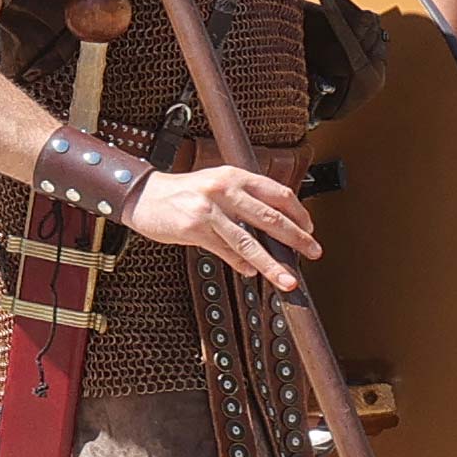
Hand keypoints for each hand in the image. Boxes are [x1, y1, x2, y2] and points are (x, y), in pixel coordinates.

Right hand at [124, 161, 319, 289]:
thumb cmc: (184, 193)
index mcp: (234, 176)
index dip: (299, 214)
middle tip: (312, 252)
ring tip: (287, 279)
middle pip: (271, 219)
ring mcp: (209, 210)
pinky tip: (251, 271)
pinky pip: (226, 252)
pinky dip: (242, 265)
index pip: (279, 194)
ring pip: (250, 242)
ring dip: (273, 264)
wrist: (144, 195)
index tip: (309, 230)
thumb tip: (275, 228)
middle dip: (297, 239)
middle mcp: (224, 190)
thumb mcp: (217, 185)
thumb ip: (245, 200)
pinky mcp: (194, 228)